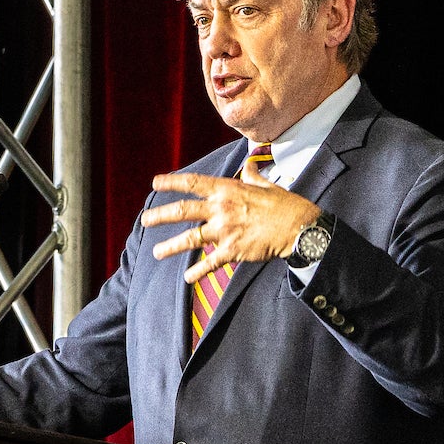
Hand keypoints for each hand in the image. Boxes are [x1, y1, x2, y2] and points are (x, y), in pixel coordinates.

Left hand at [141, 170, 321, 283]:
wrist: (299, 228)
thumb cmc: (284, 204)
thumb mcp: (266, 184)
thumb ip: (252, 175)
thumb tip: (249, 165)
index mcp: (227, 190)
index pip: (192, 183)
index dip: (171, 182)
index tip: (154, 183)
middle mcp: (221, 209)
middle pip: (183, 211)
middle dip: (160, 216)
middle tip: (144, 220)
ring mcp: (225, 231)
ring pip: (190, 239)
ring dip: (171, 247)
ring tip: (156, 253)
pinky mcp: (233, 251)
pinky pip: (211, 262)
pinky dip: (198, 272)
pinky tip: (187, 278)